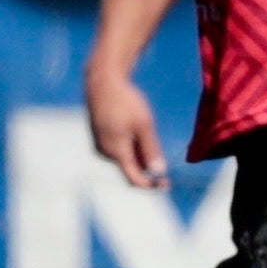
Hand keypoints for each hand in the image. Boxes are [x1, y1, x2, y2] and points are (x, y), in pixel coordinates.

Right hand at [85, 69, 168, 191]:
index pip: (135, 179)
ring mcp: (100, 146)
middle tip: (156, 142)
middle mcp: (104, 153)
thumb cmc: (125, 101)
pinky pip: (117, 150)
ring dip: (138, 153)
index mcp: (116, 151)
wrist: (102, 83)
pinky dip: (129, 146)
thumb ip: (151, 150)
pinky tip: (132, 126)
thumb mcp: (144, 125)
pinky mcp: (98, 139)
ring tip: (141, 126)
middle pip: (130, 169)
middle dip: (146, 164)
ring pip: (124, 159)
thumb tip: (159, 172)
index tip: (168, 184)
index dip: (152, 185)